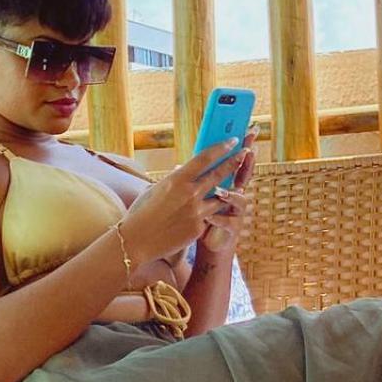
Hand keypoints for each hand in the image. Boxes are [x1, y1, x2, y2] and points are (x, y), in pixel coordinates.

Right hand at [119, 135, 249, 265]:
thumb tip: (186, 170)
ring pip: (220, 197)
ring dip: (228, 190)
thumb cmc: (143, 212)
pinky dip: (212, 212)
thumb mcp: (157, 189)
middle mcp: (189, 194)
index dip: (221, 148)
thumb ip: (175, 179)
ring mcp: (196, 212)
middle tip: (244, 154)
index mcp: (177, 180)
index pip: (205, 158)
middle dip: (234, 162)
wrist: (137, 241)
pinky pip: (210, 216)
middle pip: (218, 175)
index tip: (233, 141)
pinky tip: (214, 210)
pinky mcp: (199, 228)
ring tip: (236, 184)